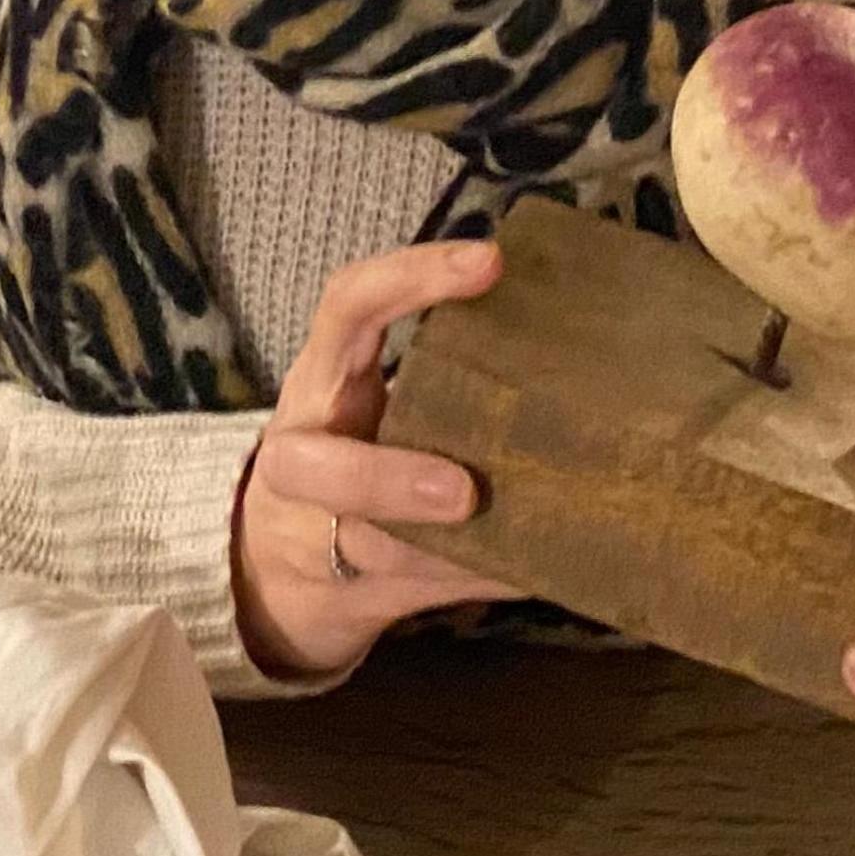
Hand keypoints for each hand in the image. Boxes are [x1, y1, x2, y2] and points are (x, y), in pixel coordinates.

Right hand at [231, 242, 521, 681]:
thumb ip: (446, 380)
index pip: (346, 310)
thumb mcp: (371, 400)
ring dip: (446, 553)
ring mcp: (315, 534)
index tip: (489, 262)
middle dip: (386, 480)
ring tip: (520, 551)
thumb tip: (582, 351)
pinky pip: (414, 593)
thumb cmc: (352, 454)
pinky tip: (534, 574)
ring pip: (367, 549)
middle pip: (314, 470)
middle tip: (464, 492)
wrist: (271, 566)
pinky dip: (477, 582)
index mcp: (321, 382)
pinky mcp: (347, 593)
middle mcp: (302, 455)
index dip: (408, 280)